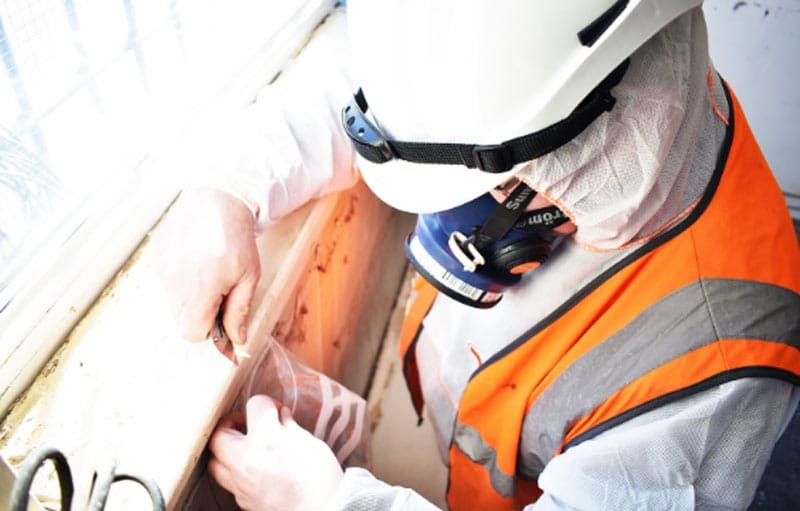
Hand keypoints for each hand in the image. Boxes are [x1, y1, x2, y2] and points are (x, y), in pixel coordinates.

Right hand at [154, 188, 260, 343]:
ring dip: (190, 299)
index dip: (210, 330)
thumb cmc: (237, 239)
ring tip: (208, 274)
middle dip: (201, 315)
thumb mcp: (248, 277)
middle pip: (181, 321)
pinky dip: (181, 282)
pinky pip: (166, 285)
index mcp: (201, 289)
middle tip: (219, 294)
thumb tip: (237, 341)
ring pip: (173, 304)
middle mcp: (175, 282)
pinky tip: (196, 263)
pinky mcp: (156, 259)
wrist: (217, 201)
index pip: (192, 333)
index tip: (222, 316)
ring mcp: (162, 270)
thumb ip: (239, 311)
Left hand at [209, 395, 343, 510]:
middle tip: (247, 424)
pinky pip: (230, 483)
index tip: (276, 410)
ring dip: (226, 450)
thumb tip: (281, 417)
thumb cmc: (320, 478)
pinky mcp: (244, 502)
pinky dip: (237, 471)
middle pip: (220, 435)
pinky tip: (255, 468)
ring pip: (216, 462)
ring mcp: (242, 485)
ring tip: (244, 446)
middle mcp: (245, 461)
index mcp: (264, 439)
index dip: (268, 403)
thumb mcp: (309, 442)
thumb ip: (289, 427)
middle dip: (232, 424)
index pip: (255, 406)